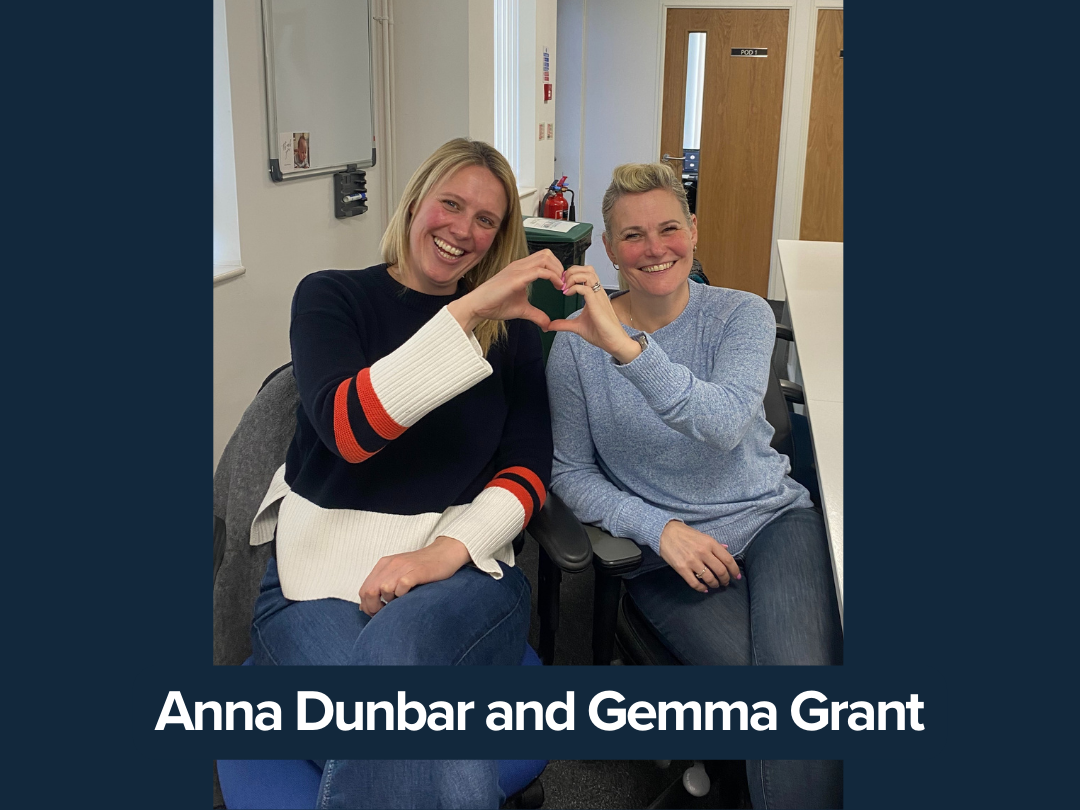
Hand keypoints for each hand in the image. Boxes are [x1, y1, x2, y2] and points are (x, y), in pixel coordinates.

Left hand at [358, 535, 471, 615]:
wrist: (444, 553)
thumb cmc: (422, 567)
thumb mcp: (397, 573)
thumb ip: (381, 586)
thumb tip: (364, 607)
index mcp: (383, 565)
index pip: (363, 590)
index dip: (367, 606)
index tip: (378, 614)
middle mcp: (390, 564)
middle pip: (369, 591)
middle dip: (375, 608)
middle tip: (386, 614)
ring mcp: (403, 567)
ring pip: (384, 589)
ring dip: (390, 601)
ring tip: (400, 603)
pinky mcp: (416, 571)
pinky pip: (401, 587)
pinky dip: (402, 595)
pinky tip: (409, 596)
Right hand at [447, 249, 564, 331]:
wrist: (477, 307)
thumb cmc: (494, 305)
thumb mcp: (521, 310)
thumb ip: (536, 315)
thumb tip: (548, 324)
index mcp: (520, 269)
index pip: (544, 258)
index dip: (556, 268)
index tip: (561, 284)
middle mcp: (519, 265)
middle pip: (547, 254)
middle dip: (560, 267)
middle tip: (563, 283)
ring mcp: (517, 270)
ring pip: (545, 259)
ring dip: (558, 271)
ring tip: (561, 285)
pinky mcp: (516, 278)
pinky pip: (540, 271)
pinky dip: (553, 277)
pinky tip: (557, 287)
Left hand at [545, 265, 641, 362]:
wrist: (614, 343)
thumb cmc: (601, 333)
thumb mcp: (577, 326)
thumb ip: (564, 324)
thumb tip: (550, 325)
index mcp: (594, 295)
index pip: (585, 273)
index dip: (572, 274)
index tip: (561, 285)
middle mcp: (597, 293)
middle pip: (587, 269)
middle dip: (571, 271)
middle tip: (562, 283)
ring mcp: (598, 297)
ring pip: (588, 274)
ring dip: (573, 277)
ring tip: (565, 288)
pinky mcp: (597, 305)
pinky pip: (586, 288)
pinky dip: (574, 288)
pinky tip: (567, 294)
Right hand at [658, 520, 740, 592]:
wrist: (664, 532)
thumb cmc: (685, 534)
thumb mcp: (702, 535)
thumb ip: (715, 544)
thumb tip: (727, 548)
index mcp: (710, 543)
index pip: (728, 559)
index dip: (734, 570)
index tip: (736, 577)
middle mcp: (703, 552)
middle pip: (720, 571)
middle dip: (725, 580)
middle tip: (725, 583)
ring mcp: (692, 561)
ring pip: (709, 579)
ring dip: (714, 584)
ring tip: (715, 585)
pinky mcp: (682, 569)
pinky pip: (694, 583)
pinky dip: (701, 588)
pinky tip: (704, 588)